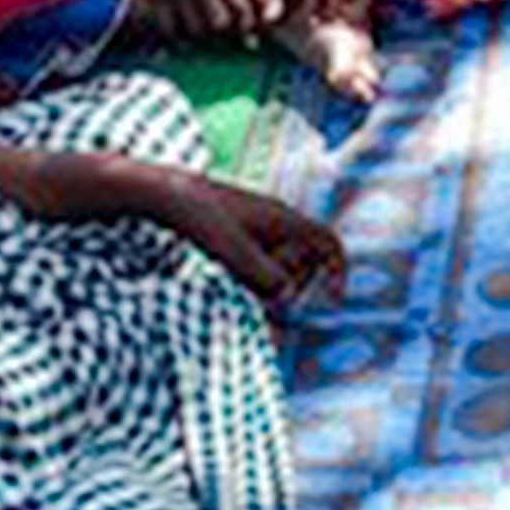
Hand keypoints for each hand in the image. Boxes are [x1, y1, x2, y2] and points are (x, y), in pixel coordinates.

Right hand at [121, 0, 260, 41]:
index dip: (246, 22)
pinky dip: (179, 35)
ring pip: (194, 30)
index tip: (245, 23)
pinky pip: (169, 28)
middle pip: (219, 24)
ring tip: (206, 32)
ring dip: (203, 36)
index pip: (241, 8)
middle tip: (226, 32)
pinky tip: (185, 28)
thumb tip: (254, 6)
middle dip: (226, 32)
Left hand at [150, 171, 344, 306]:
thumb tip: (288, 300)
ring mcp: (260, 225)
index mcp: (285, 221)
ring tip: (256, 305)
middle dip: (301, 287)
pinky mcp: (242, 231)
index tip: (332, 300)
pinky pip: (264, 258)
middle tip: (281, 313)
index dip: (337, 270)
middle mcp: (279, 221)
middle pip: (307, 258)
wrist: (172, 195)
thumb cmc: (205, 219)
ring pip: (284, 260)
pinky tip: (240, 289)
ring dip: (277, 286)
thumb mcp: (235, 253)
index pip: (328, 241)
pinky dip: (259, 278)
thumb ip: (264, 277)